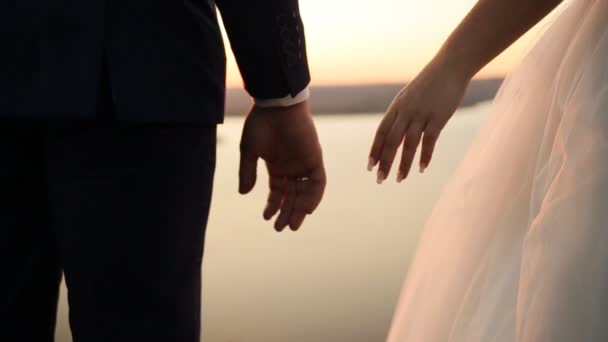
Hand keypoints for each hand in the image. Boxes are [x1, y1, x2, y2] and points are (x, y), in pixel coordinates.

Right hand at [239, 100, 325, 230]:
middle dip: (287, 213)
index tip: (266, 218)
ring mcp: (304, 163)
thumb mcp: (249, 152)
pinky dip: (314, 196)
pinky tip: (307, 210)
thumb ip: (248, 172)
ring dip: (300, 209)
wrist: (276, 104)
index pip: (278, 191)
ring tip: (292, 224)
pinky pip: (318, 182)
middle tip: (280, 229)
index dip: (273, 205)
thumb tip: (243, 193)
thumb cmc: (261, 124)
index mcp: (277, 165)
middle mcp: (292, 167)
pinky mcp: (314, 158)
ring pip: (305, 193)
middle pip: (292, 196)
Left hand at [368, 61, 470, 182]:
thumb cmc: (431, 83)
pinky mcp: (438, 117)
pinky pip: (429, 141)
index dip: (375, 150)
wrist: (451, 65)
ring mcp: (421, 114)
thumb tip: (398, 135)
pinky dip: (425, 156)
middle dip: (385, 161)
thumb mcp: (411, 97)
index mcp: (397, 107)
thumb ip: (403, 115)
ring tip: (399, 179)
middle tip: (380, 179)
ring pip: (409, 144)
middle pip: (391, 141)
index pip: (381, 132)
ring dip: (403, 163)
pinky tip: (422, 168)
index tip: (370, 166)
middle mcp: (406, 111)